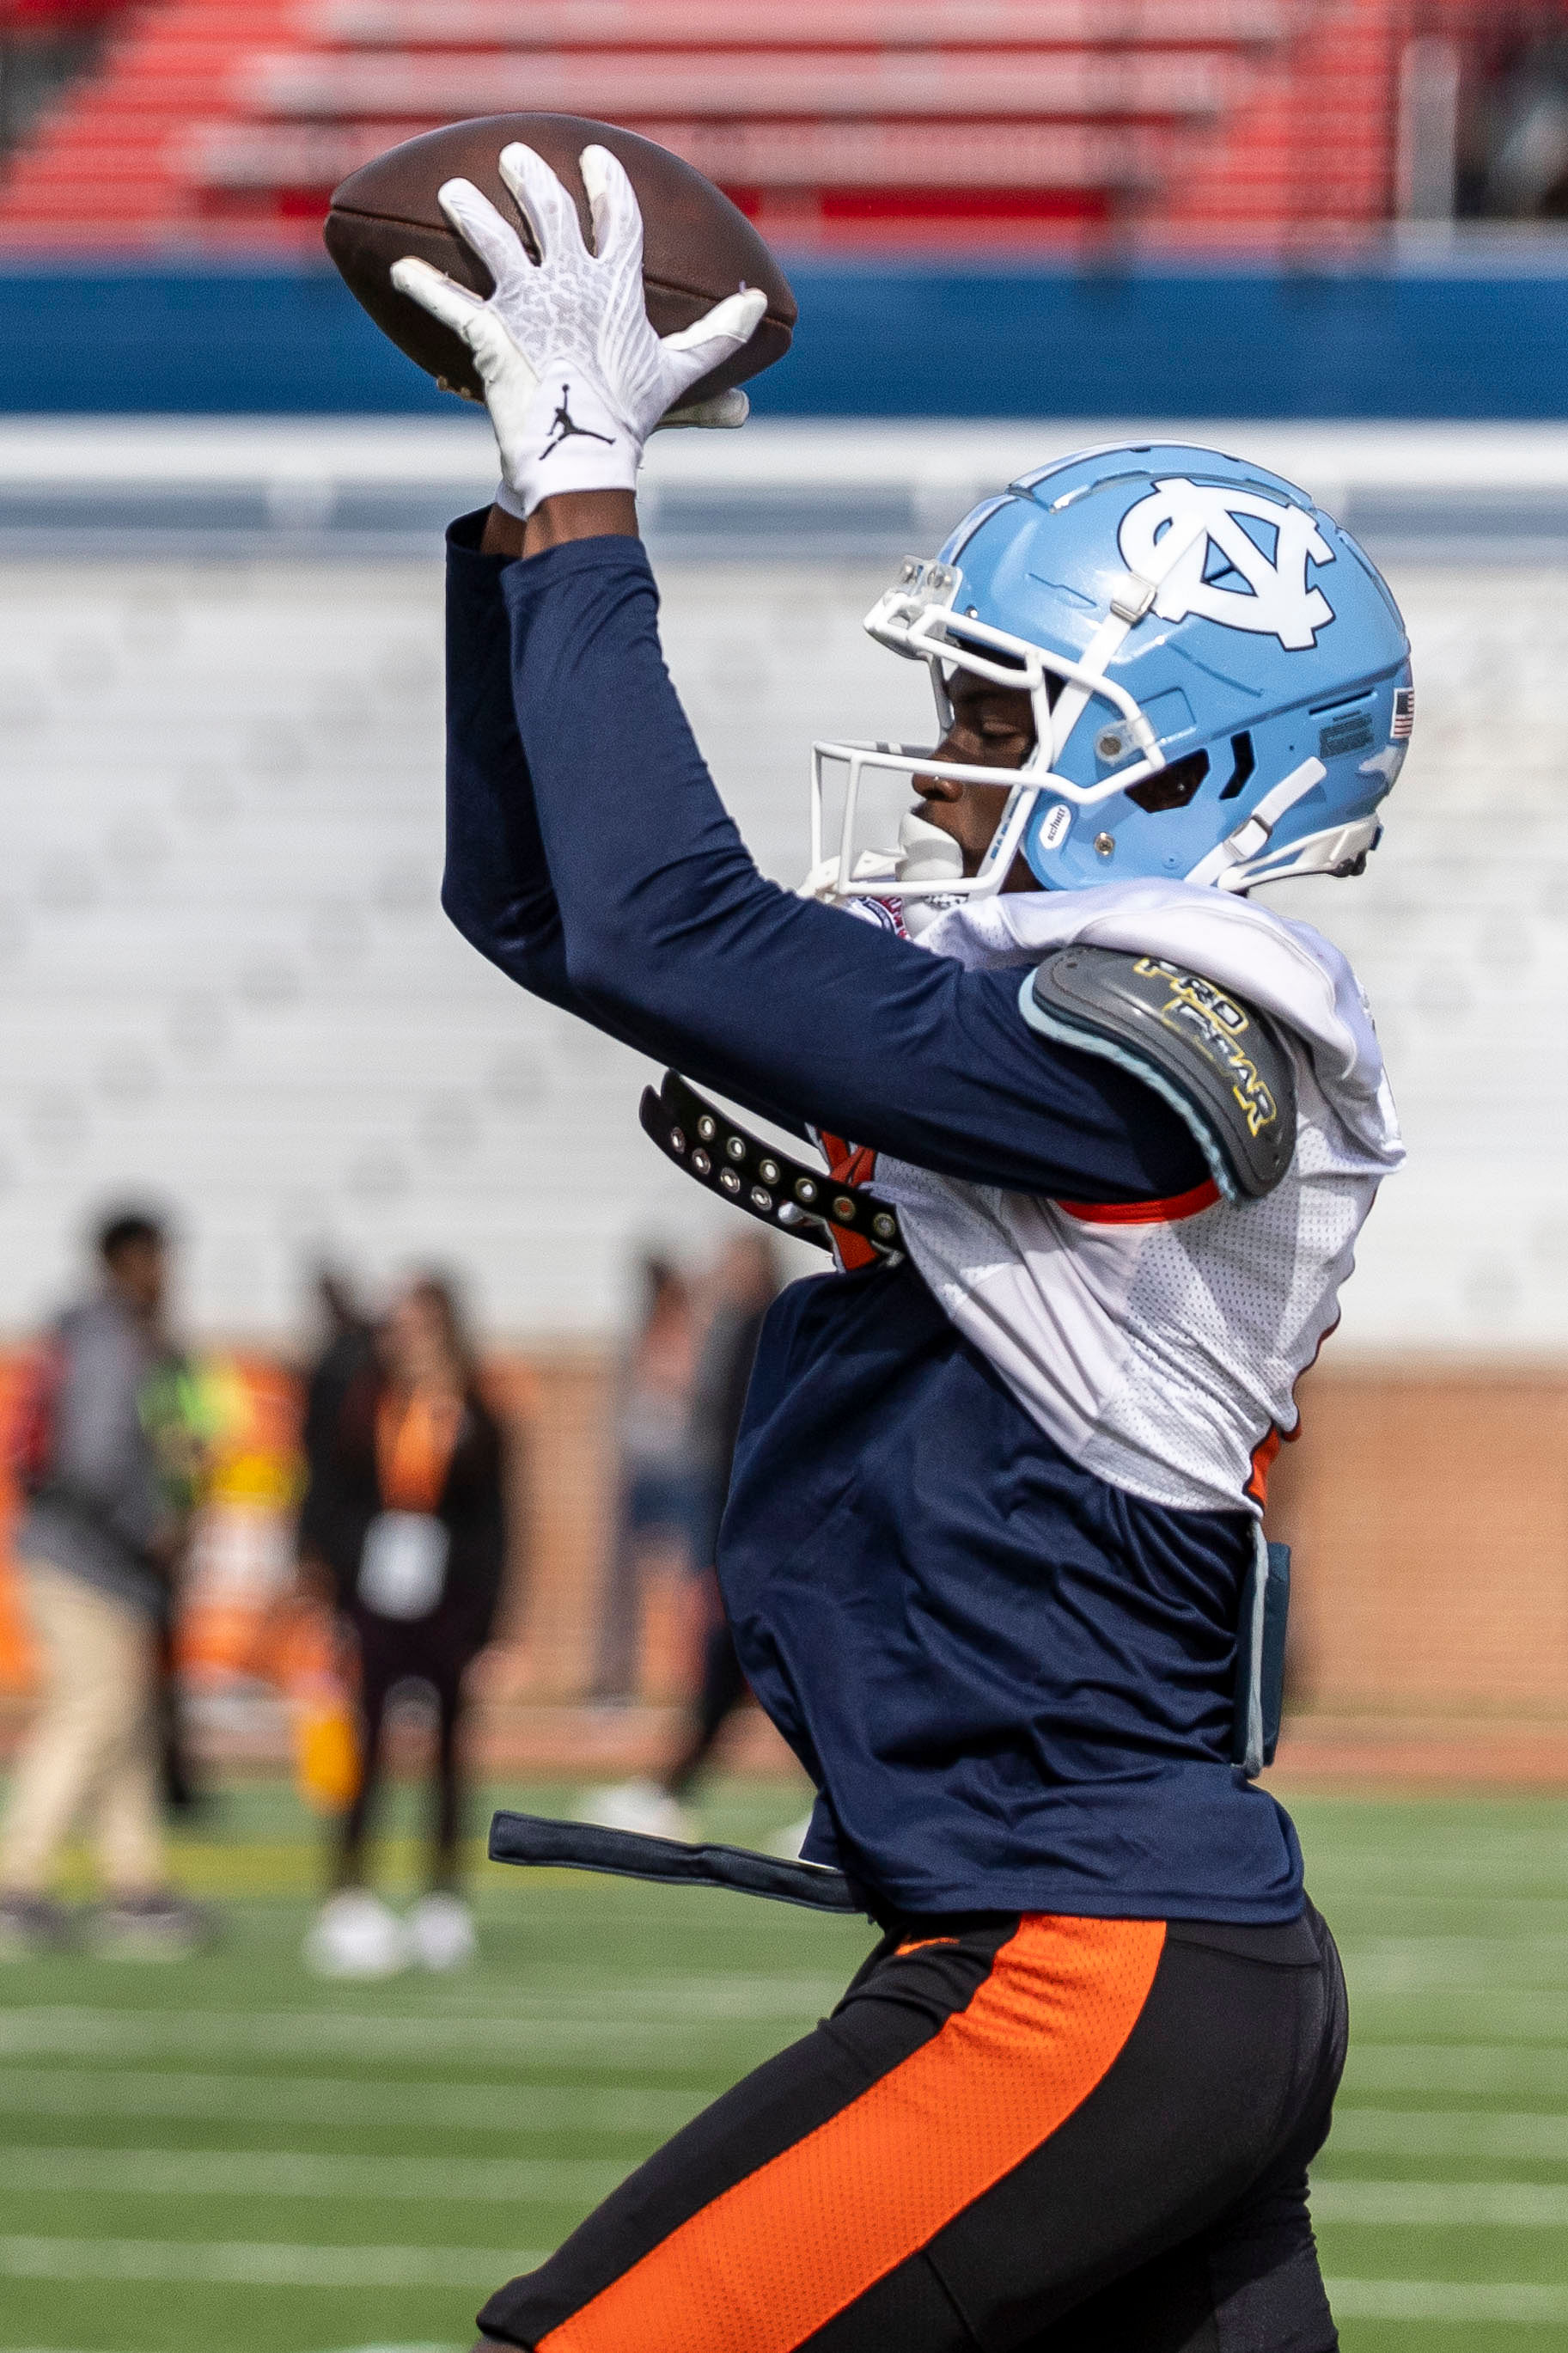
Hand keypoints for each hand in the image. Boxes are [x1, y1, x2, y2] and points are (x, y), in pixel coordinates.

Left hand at [392, 143, 767, 517]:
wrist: (582, 457)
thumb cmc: (631, 419)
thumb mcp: (680, 374)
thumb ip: (717, 336)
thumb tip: (759, 305)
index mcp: (616, 288)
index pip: (616, 219)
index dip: (607, 185)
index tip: (595, 159)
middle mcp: (569, 283)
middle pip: (549, 213)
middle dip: (531, 179)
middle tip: (515, 158)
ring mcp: (525, 304)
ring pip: (491, 240)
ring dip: (469, 212)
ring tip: (453, 192)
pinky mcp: (488, 333)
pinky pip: (447, 301)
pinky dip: (421, 284)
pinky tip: (399, 270)